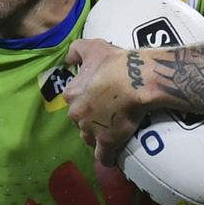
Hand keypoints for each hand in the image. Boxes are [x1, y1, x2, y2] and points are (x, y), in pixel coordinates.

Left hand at [64, 39, 147, 166]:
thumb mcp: (92, 47)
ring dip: (97, 136)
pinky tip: (113, 156)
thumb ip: (76, 50)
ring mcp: (90, 130)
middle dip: (91, 118)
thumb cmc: (114, 62)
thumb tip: (68, 60)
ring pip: (89, 138)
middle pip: (81, 120)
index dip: (87, 98)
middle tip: (109, 112)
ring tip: (112, 131)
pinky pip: (104, 157)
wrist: (135, 80)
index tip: (99, 96)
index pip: (74, 100)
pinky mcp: (106, 143)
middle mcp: (76, 114)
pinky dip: (108, 157)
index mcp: (71, 93)